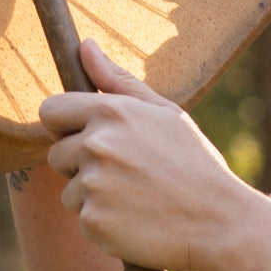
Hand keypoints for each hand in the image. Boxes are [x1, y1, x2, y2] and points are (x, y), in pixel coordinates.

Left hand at [39, 41, 247, 270]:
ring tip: (137, 199)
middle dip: (81, 164)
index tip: (84, 136)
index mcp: (112, 112)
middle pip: (57, 154)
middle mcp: (97, 145)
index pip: (50, 110)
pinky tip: (137, 221)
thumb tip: (85, 45)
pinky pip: (83, 220)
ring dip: (94, 197)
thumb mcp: (165, 113)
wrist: (220, 223)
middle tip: (126, 174)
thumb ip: (118, 80)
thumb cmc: (194, 164)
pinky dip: (104, 224)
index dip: (65, 125)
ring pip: (70, 190)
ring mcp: (93, 185)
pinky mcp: (94, 222)